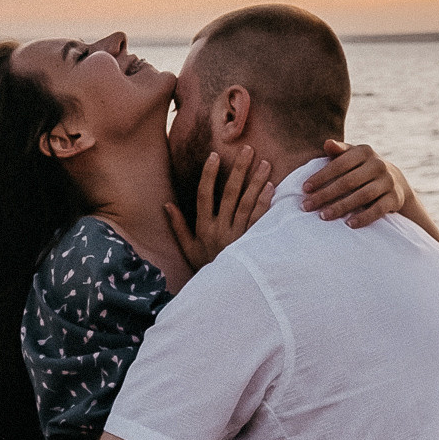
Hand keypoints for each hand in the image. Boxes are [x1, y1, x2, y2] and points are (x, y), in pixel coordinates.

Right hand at [164, 141, 275, 271]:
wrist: (226, 290)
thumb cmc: (206, 266)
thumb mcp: (188, 248)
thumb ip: (178, 226)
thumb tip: (167, 204)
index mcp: (204, 228)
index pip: (204, 196)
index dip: (209, 175)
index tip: (214, 156)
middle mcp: (220, 229)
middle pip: (230, 194)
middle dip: (239, 170)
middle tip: (248, 150)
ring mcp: (238, 236)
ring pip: (247, 203)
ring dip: (256, 182)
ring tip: (265, 163)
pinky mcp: (253, 241)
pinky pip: (260, 218)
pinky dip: (265, 202)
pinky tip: (271, 186)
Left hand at [300, 137, 406, 227]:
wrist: (395, 181)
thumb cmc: (362, 168)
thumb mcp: (352, 156)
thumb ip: (338, 151)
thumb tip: (327, 143)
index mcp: (364, 151)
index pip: (339, 164)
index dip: (321, 176)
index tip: (304, 189)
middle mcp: (378, 164)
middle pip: (348, 182)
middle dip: (325, 195)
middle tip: (307, 206)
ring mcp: (388, 181)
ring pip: (362, 196)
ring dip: (341, 207)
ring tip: (323, 216)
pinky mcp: (395, 198)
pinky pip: (378, 209)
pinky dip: (364, 217)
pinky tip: (348, 224)